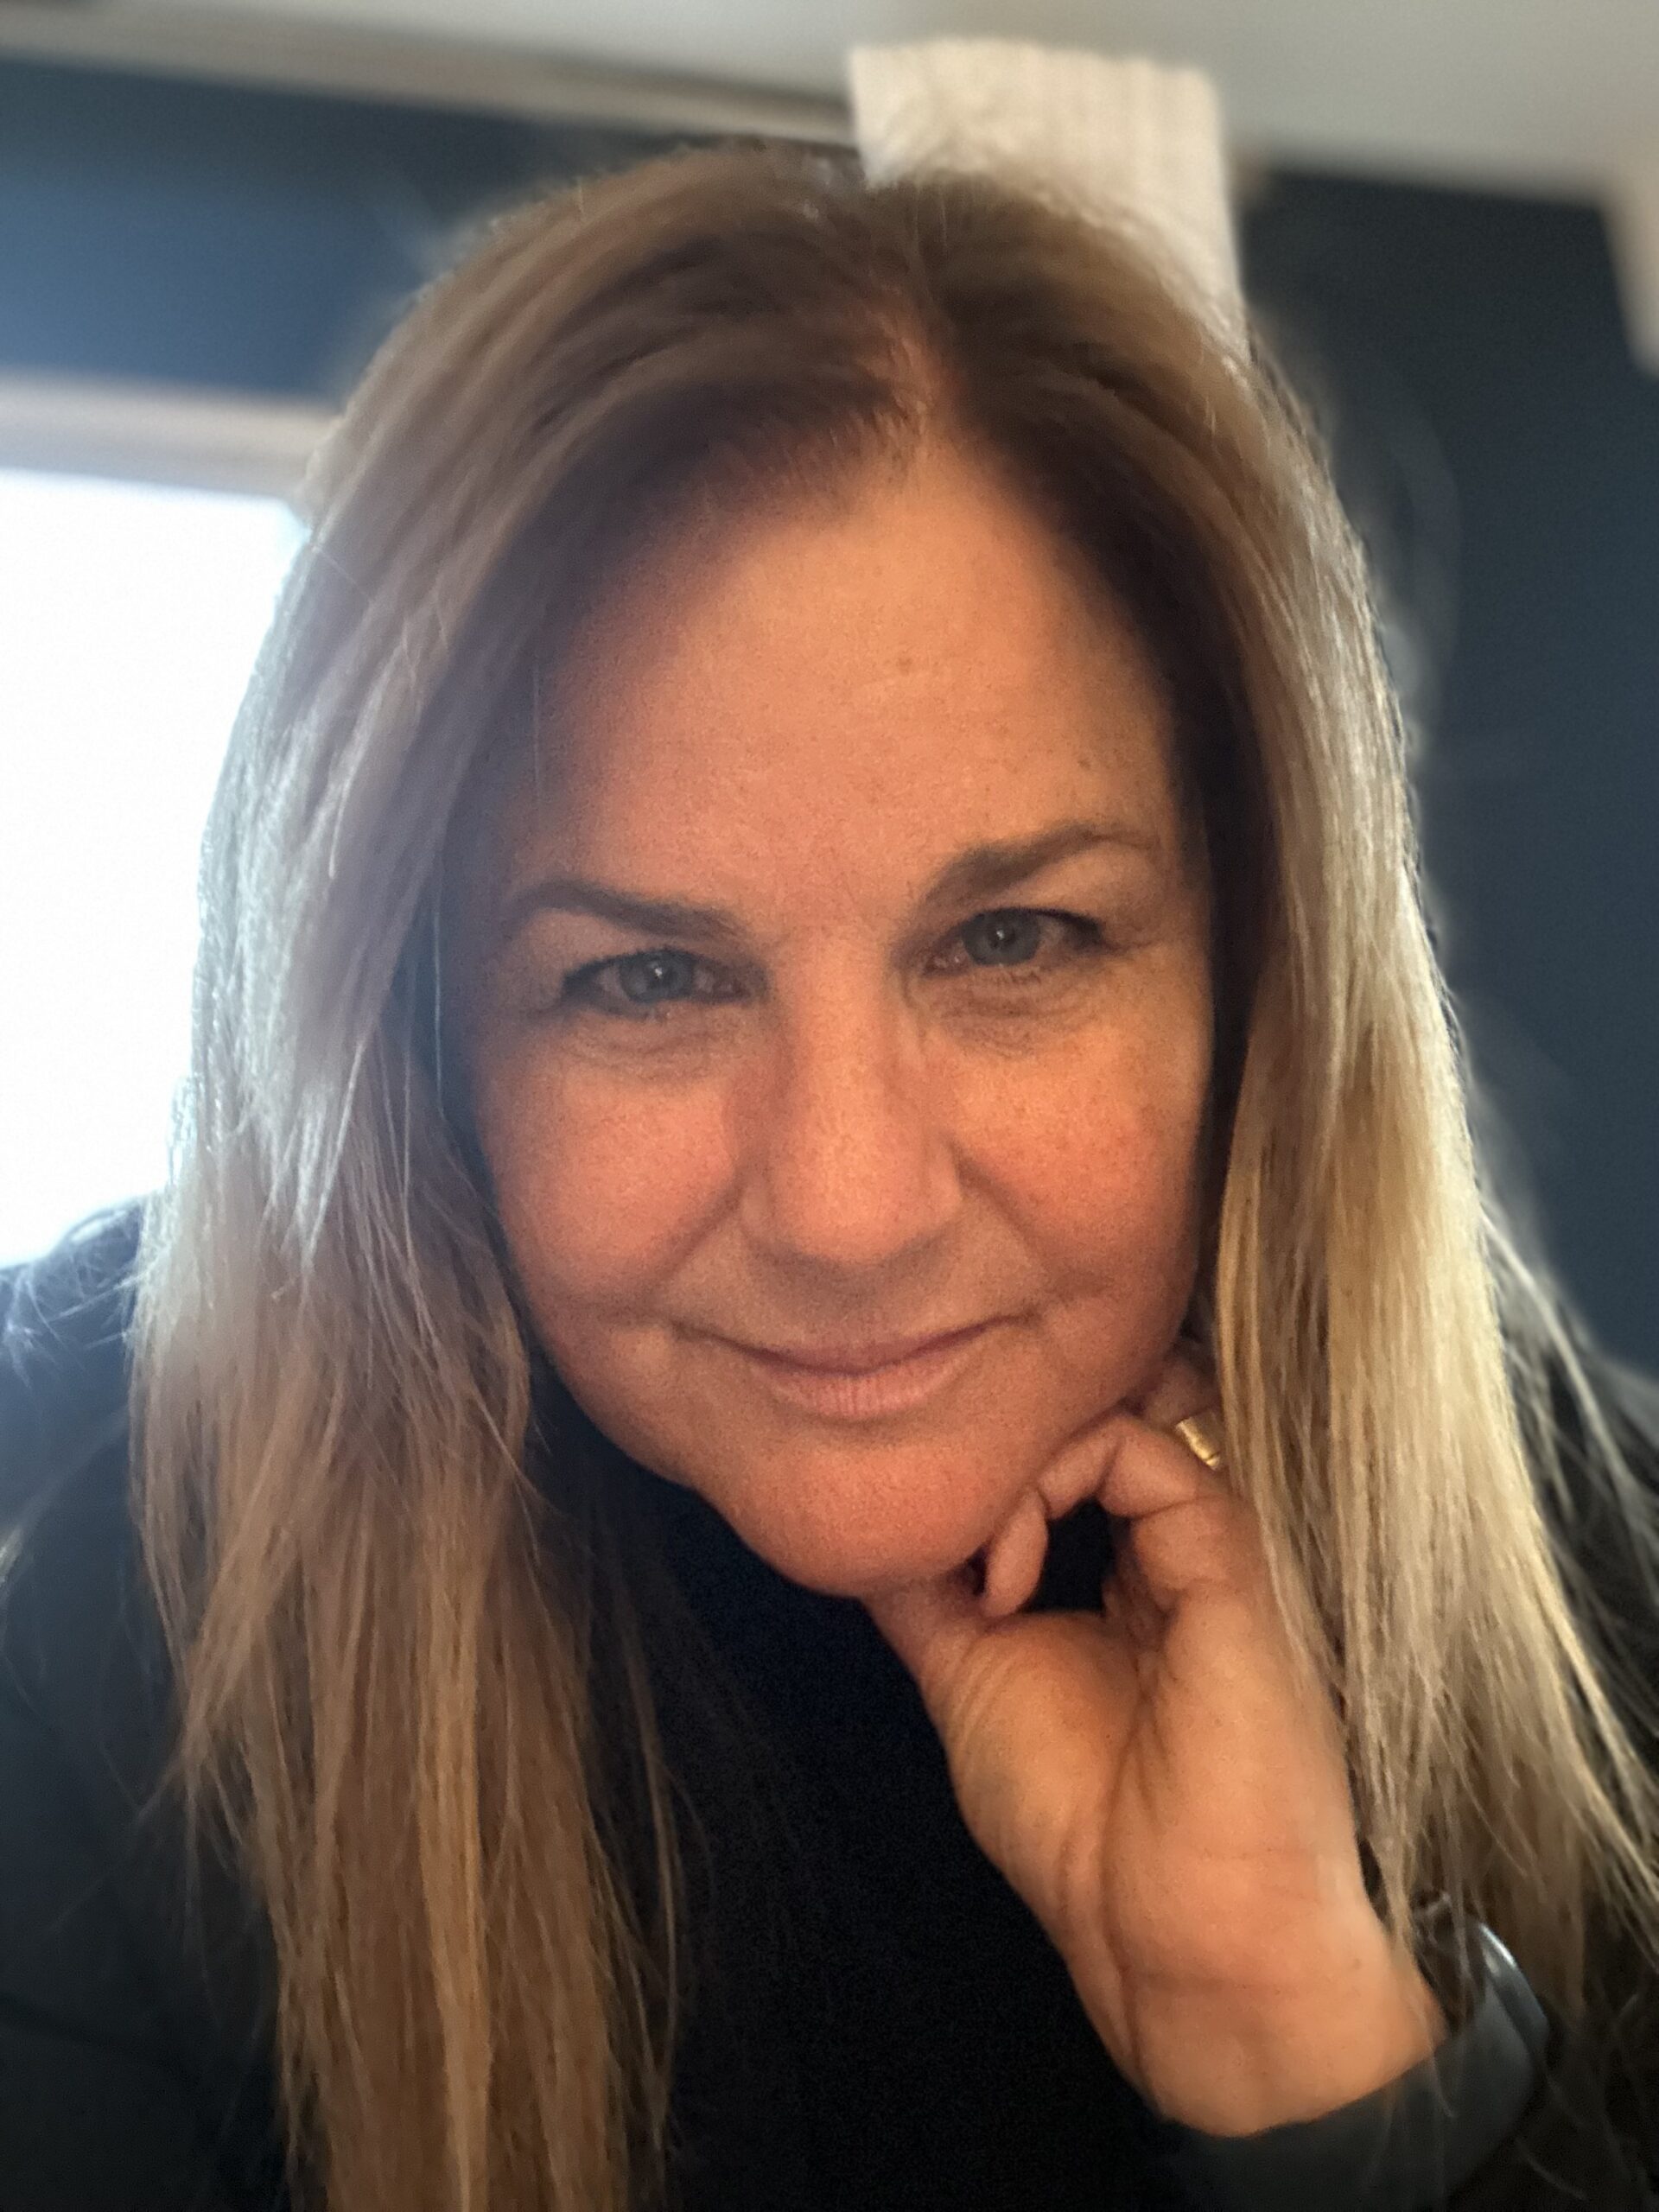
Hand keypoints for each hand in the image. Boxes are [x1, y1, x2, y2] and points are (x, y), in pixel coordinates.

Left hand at [862, 1335, 1447, 2134]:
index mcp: (1134, 1567)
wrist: (1176, 1935)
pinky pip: (1139, 1448)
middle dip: (999, 1436)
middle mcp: (1176, 1540)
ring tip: (981, 1573)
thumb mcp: (972, 1676)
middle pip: (1089, 1407)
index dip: (986, 1456)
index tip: (919, 1530)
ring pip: (1106, 1410)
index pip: (1067, 1443)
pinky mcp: (1233, 1553)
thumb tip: (872, 1520)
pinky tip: (1011, 1585)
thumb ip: (932, 1590)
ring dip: (1009, 1468)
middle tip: (941, 1511)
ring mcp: (1207, 1539)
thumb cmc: (1082, 1829)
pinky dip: (1049, 1487)